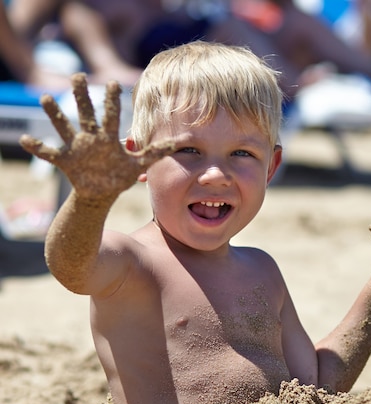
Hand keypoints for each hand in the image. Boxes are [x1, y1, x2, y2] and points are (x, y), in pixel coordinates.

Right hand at [19, 73, 175, 199]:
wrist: (101, 194)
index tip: (114, 83)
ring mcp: (77, 148)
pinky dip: (37, 147)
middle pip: (87, 114)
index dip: (113, 102)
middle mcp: (91, 138)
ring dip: (55, 115)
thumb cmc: (119, 177)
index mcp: (108, 139)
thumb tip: (180, 143)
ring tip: (46, 99)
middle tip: (79, 76)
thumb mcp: (139, 165)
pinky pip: (49, 153)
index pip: (112, 116)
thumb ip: (157, 153)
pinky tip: (25, 140)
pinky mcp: (66, 160)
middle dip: (83, 97)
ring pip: (65, 128)